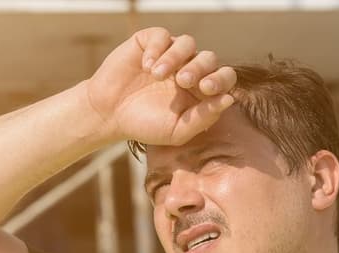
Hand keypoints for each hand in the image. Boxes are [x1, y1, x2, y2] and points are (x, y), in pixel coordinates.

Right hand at [85, 28, 236, 146]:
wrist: (108, 114)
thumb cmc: (144, 125)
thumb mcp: (176, 131)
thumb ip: (203, 118)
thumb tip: (229, 99)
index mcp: (200, 90)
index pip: (224, 77)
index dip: (221, 79)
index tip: (206, 88)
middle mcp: (189, 69)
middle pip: (209, 58)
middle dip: (199, 68)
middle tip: (182, 81)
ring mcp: (170, 54)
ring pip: (187, 43)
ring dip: (175, 57)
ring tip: (157, 75)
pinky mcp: (149, 42)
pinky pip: (161, 36)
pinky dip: (156, 49)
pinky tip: (146, 66)